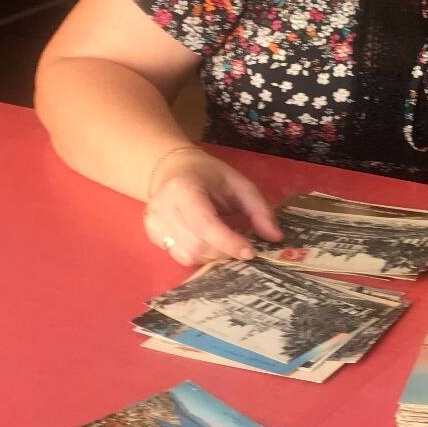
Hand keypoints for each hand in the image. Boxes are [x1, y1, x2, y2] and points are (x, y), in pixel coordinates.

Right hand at [143, 148, 281, 265]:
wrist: (173, 169)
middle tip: (243, 246)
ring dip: (214, 256)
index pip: (205, 224)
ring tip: (226, 242)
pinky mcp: (152, 235)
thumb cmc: (209, 176)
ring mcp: (153, 223)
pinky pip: (179, 257)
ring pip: (188, 256)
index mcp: (183, 189)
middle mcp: (162, 208)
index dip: (229, 242)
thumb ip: (259, 209)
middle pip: (197, 245)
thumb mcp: (239, 184)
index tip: (251, 252)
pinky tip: (209, 242)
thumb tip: (275, 237)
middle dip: (225, 251)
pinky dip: (200, 256)